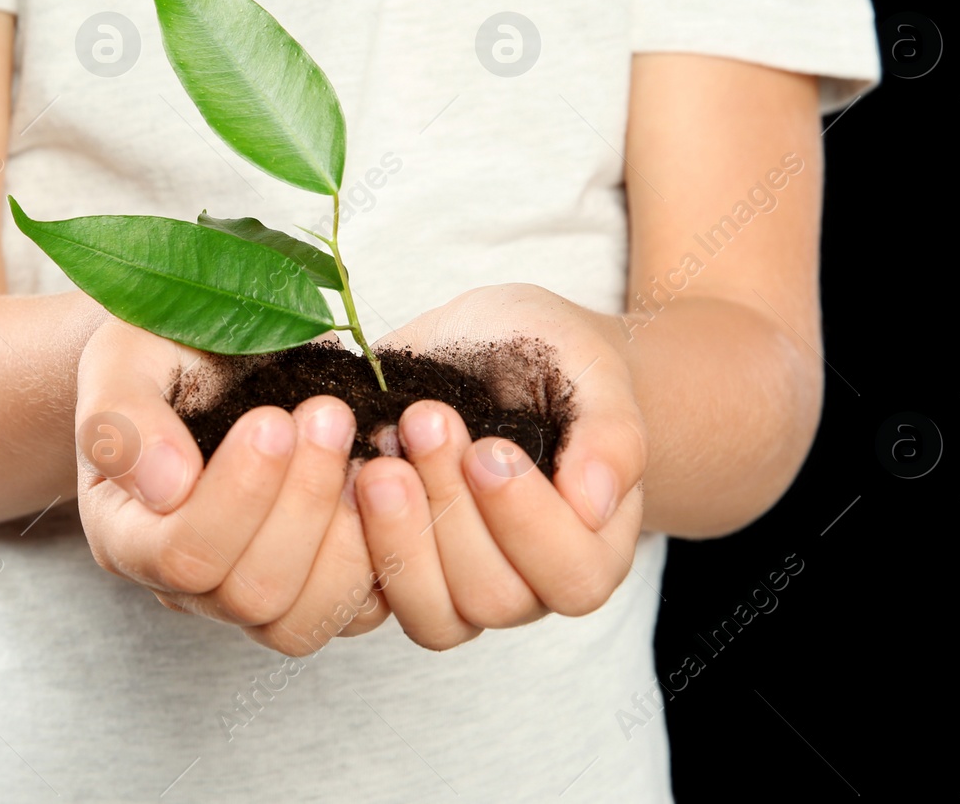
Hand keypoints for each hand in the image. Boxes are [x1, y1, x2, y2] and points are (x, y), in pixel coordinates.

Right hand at [73, 319, 388, 653]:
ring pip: (302, 622)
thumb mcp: (125, 355)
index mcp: (126, 532)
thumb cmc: (167, 350)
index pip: (179, 558)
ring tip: (361, 447)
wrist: (219, 350)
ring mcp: (251, 596)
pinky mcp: (316, 591)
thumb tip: (165, 486)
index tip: (273, 418)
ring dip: (347, 531)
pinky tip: (385, 475)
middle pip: (250, 594)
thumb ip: (122, 417)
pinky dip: (384, 549)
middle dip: (302, 501)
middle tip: (329, 414)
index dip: (238, 496)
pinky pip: (357, 613)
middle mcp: (184, 584)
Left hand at [353, 284, 646, 649]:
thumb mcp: (591, 369)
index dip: (526, 523)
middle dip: (451, 510)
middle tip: (424, 422)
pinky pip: (371, 602)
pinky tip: (347, 473)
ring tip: (382, 454)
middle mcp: (530, 583)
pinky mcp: (399, 575)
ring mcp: (460, 587)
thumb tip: (595, 501)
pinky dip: (352, 545)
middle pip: (493, 597)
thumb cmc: (553, 360)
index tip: (487, 449)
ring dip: (400, 535)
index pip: (574, 578)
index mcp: (593, 545)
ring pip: (432, 615)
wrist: (491, 344)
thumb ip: (612, 433)